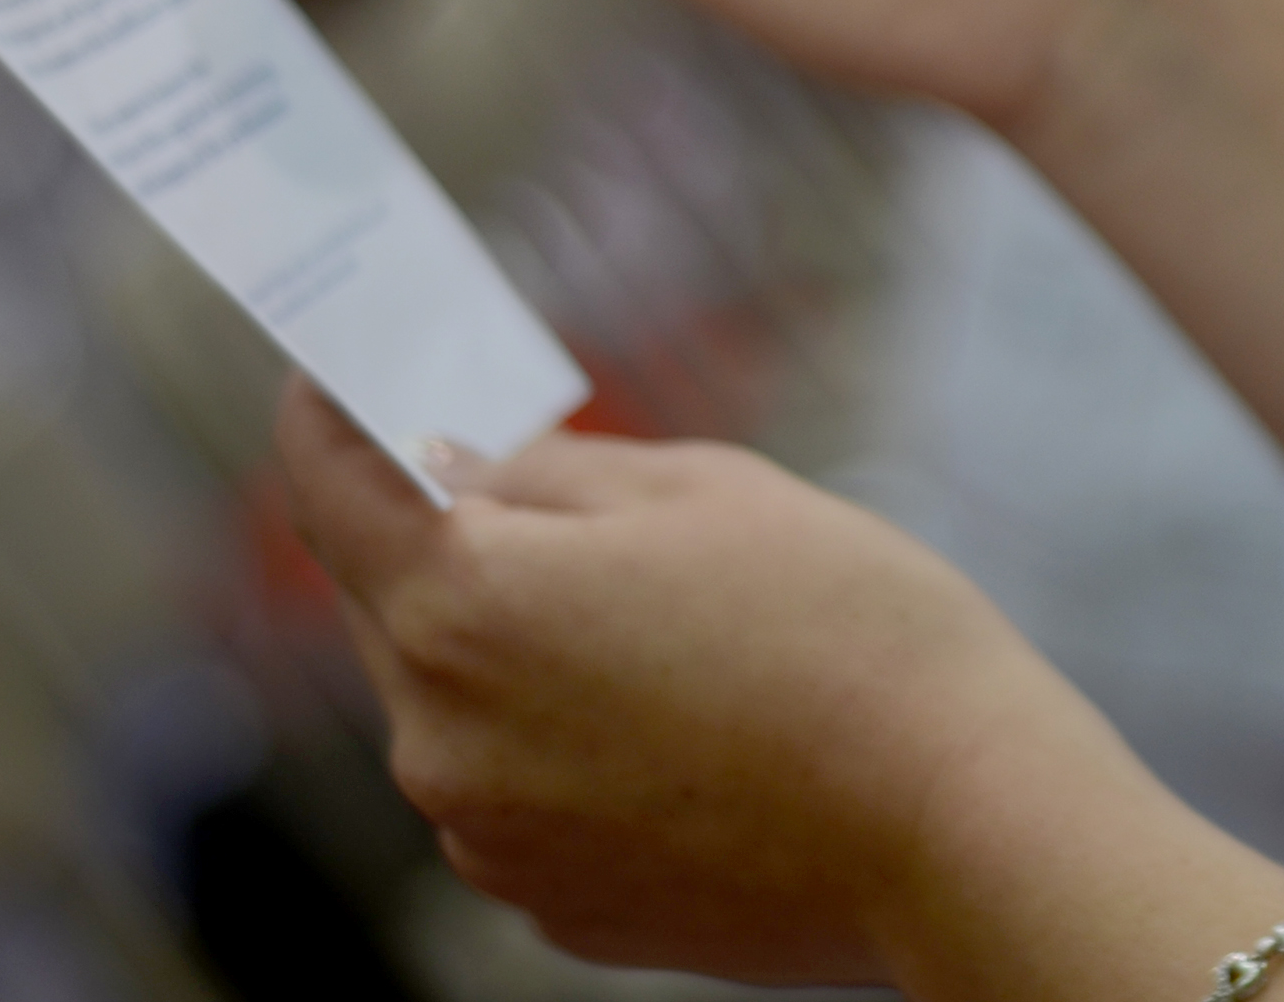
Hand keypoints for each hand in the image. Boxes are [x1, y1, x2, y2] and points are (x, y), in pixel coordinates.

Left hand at [270, 381, 1144, 986]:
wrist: (958, 820)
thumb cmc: (850, 630)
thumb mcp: (706, 489)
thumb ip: (552, 471)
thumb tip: (456, 463)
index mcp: (464, 606)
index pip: (329, 487)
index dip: (324, 414)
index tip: (332, 375)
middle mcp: (439, 740)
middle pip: (395, 603)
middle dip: (455, 539)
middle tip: (562, 495)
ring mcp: (489, 840)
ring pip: (462, 703)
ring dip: (523, 649)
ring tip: (679, 630)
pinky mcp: (551, 907)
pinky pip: (522, 793)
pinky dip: (572, 745)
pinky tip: (693, 722)